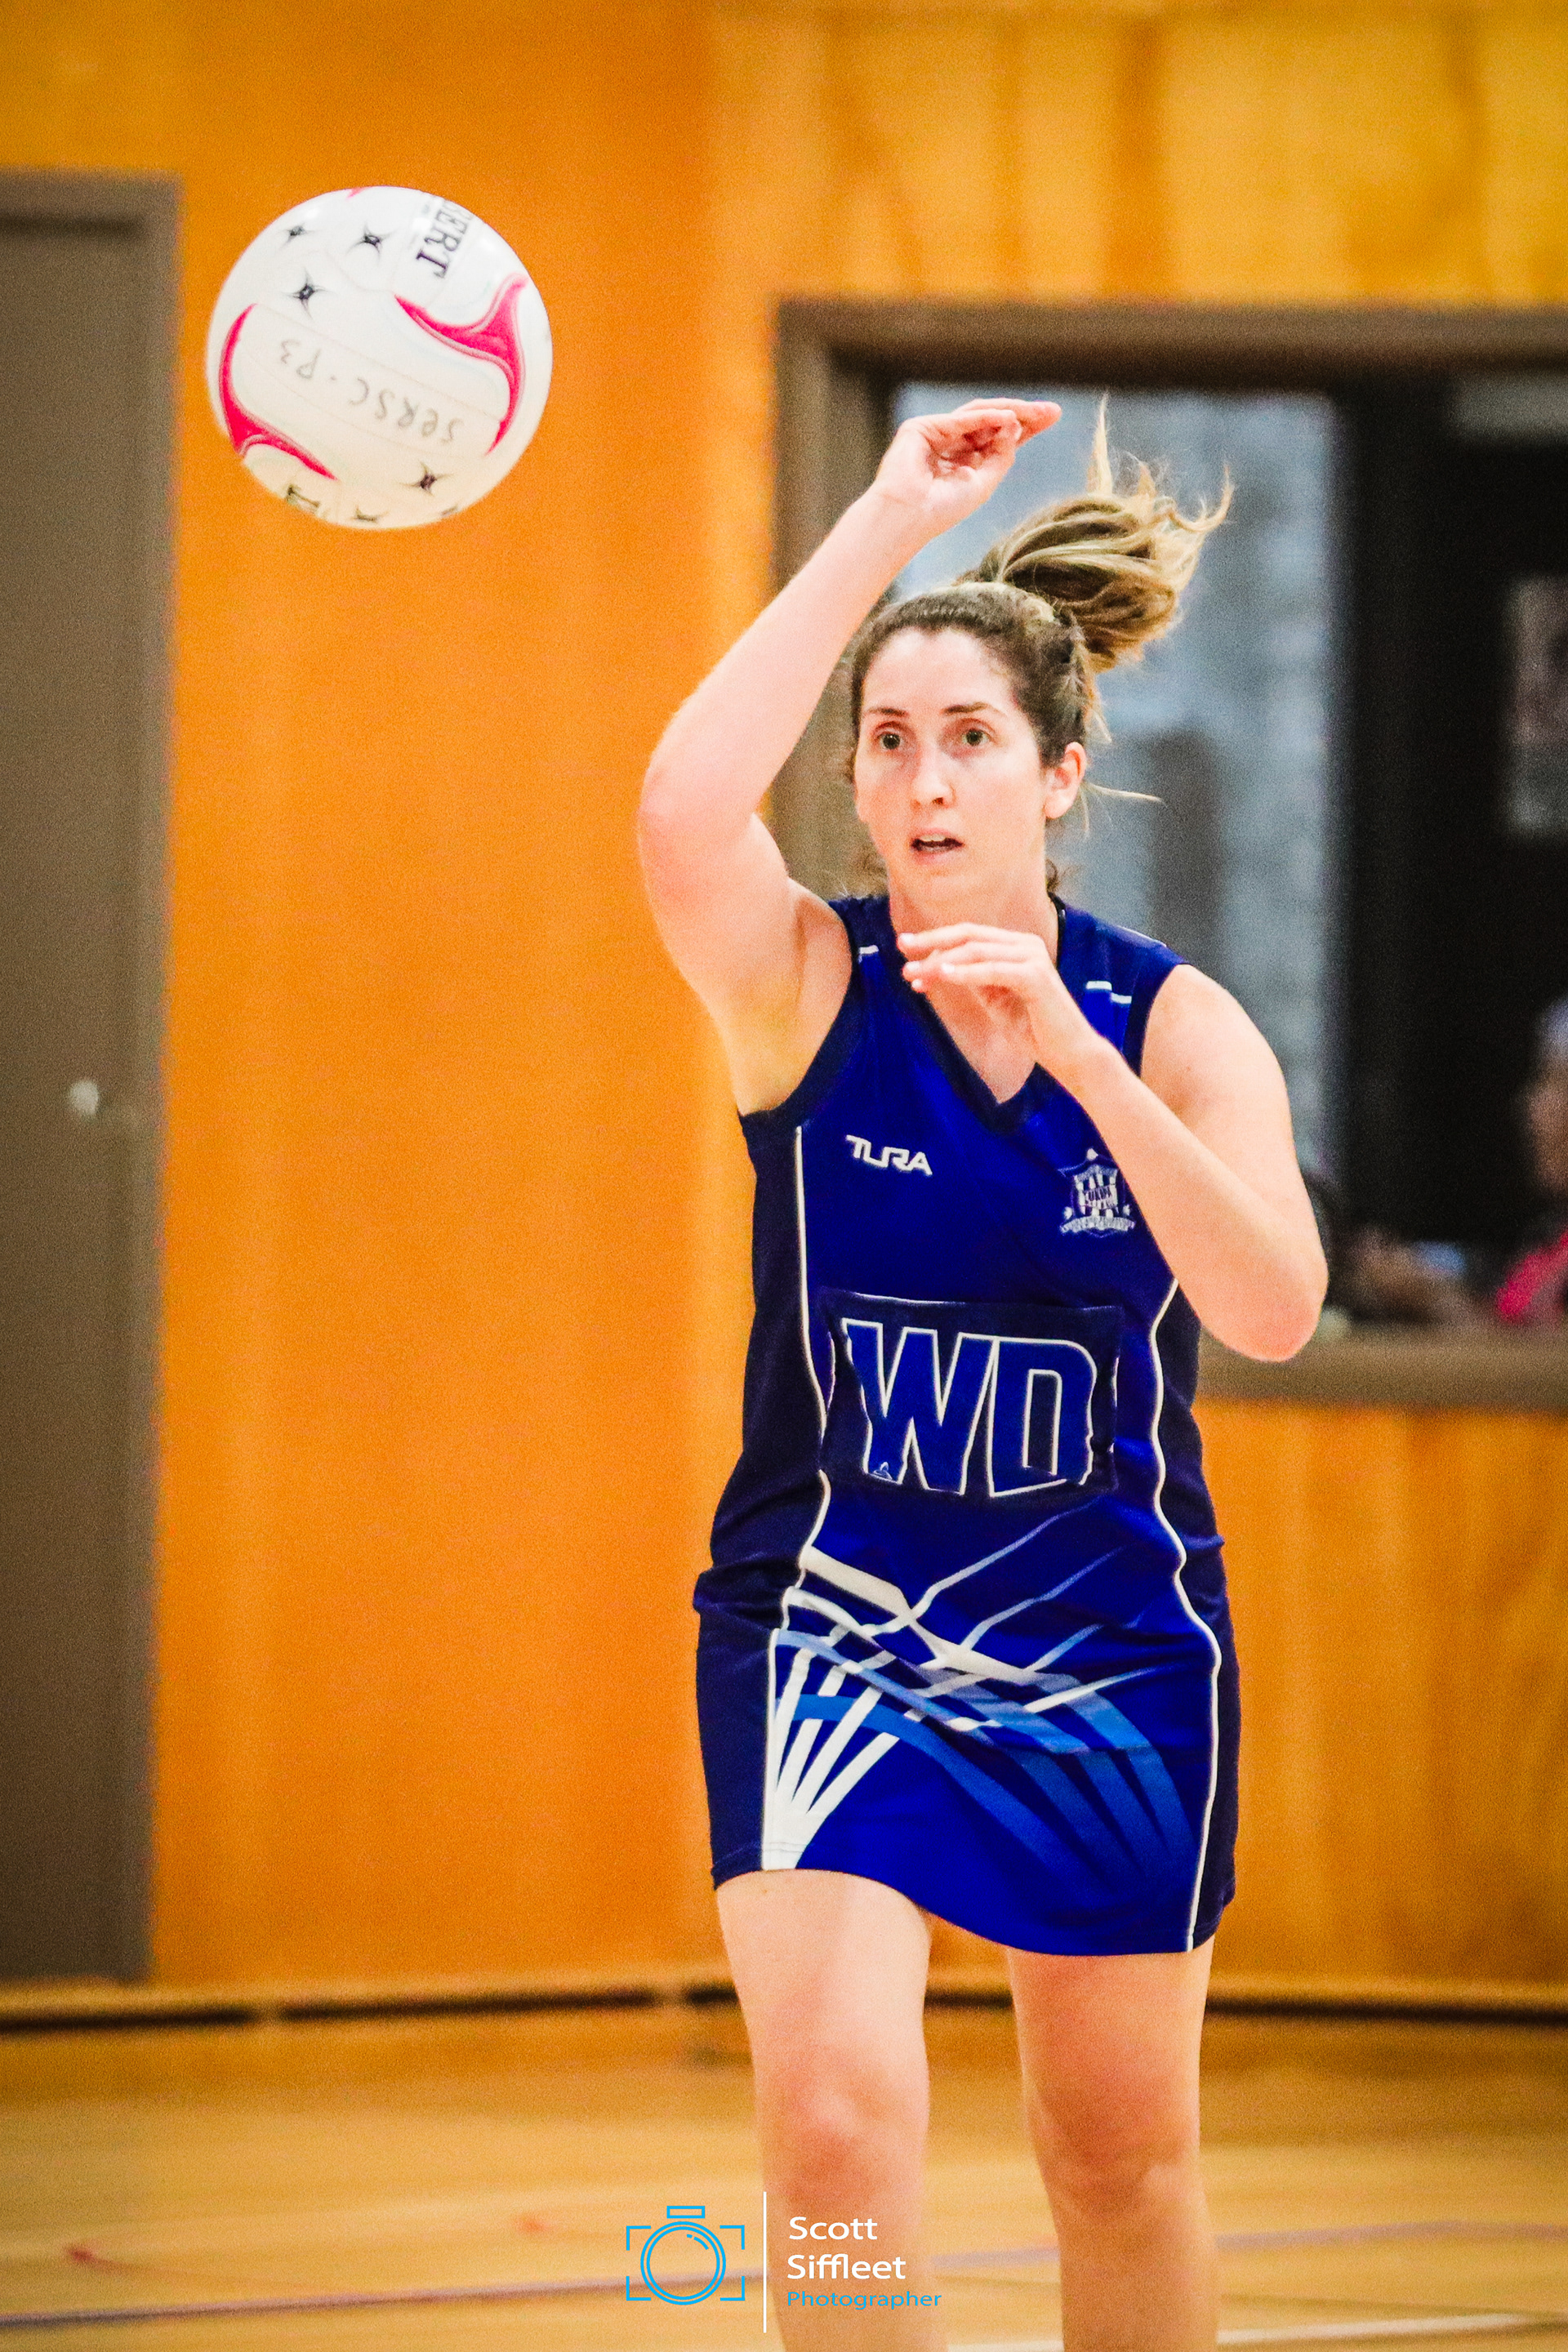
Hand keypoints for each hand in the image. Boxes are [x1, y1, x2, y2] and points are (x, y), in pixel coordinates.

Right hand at [871, 399, 1059, 539]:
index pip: (998, 437)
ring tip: (1036, 413)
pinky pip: (960, 419)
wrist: (907, 518)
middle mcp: (951, 445)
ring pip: (978, 414)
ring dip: (1009, 411)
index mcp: (964, 462)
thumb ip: (1001, 455)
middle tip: (1052, 410)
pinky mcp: (921, 428)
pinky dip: (986, 418)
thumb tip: (1016, 424)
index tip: (1053, 415)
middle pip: (992, 421)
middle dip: (1023, 414)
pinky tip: (1009, 418)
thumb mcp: (983, 484)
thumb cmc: (940, 509)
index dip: (1025, 426)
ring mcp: (935, 434)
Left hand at [898, 922, 1104, 1085]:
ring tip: (914, 973)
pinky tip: (942, 975)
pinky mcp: (1035, 976)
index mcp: (1015, 946)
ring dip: (941, 961)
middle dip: (931, 941)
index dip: (935, 939)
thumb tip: (937, 966)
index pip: (968, 935)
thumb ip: (972, 979)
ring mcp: (1032, 957)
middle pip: (969, 934)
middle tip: (902, 948)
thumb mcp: (993, 999)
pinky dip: (966, 972)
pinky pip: (992, 970)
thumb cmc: (1032, 1028)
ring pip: (976, 950)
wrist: (1067, 1053)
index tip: (904, 947)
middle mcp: (1025, 944)